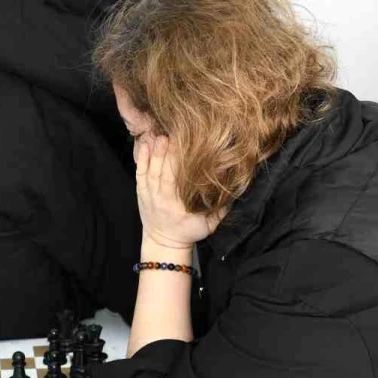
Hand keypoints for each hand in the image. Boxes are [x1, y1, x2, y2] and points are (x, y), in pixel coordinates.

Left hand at [135, 135, 225, 249]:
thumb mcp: (210, 224)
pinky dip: (142, 158)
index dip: (179, 161)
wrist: (164, 242)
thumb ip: (222, 208)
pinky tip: (146, 143)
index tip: (187, 145)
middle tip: (172, 134)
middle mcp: (161, 199)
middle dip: (167, 151)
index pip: (177, 179)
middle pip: (162, 171)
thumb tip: (238, 188)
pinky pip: (140, 173)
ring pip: (150, 170)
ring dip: (154, 152)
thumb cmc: (190, 231)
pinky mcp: (141, 192)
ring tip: (160, 135)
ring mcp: (149, 195)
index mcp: (178, 205)